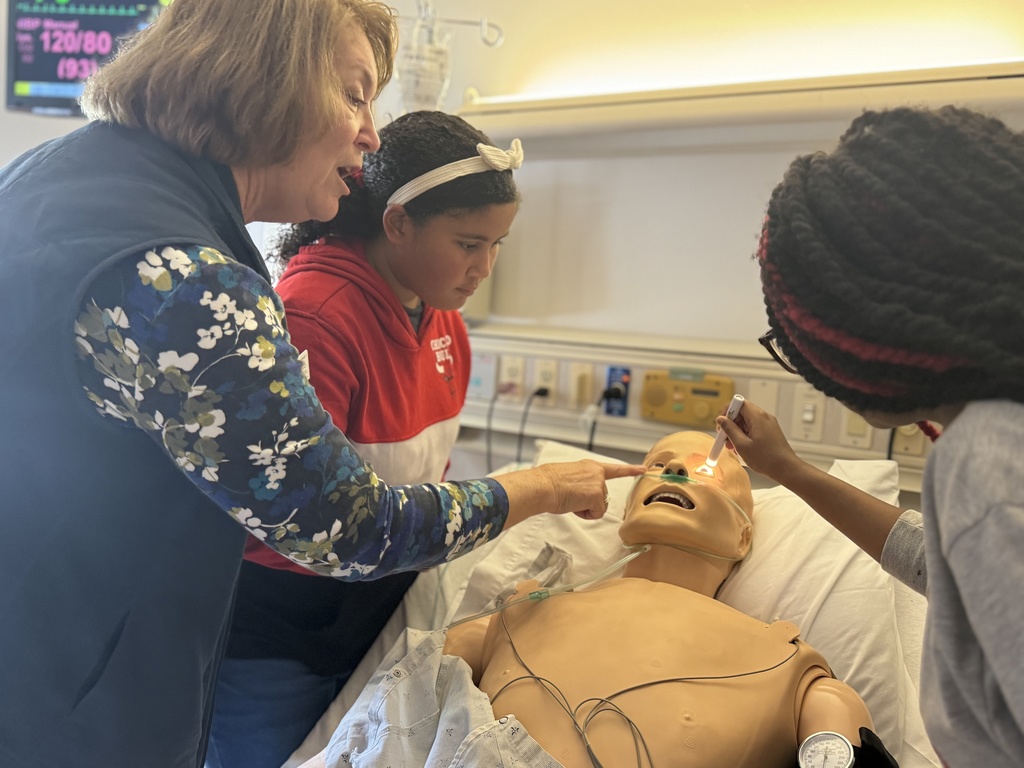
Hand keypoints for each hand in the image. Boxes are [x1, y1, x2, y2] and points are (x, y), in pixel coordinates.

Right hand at [494, 460, 646, 526]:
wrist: (543, 486)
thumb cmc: (548, 483)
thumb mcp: (568, 477)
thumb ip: (581, 482)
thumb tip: (579, 494)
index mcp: (590, 466)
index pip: (614, 469)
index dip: (631, 470)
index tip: (645, 469)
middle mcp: (597, 473)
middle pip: (602, 497)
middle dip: (589, 502)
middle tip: (571, 497)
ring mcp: (598, 484)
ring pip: (599, 507)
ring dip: (585, 508)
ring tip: (570, 500)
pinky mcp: (596, 496)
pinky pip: (595, 514)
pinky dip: (584, 514)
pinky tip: (574, 505)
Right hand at [715, 399, 803, 482]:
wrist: (786, 469)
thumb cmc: (767, 459)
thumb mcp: (742, 445)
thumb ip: (730, 430)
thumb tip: (721, 419)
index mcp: (758, 417)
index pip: (739, 403)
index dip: (728, 411)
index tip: (721, 423)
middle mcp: (764, 417)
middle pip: (742, 412)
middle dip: (731, 424)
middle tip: (724, 437)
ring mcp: (768, 425)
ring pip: (747, 422)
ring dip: (737, 431)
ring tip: (732, 446)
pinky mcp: (770, 432)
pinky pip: (754, 428)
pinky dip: (745, 435)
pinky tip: (741, 448)